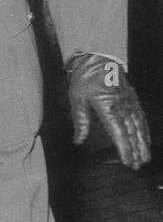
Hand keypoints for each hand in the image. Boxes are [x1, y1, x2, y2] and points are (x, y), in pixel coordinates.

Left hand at [68, 52, 150, 168]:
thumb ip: (80, 121)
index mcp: (107, 107)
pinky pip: (141, 116)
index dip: (124, 149)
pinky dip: (145, 129)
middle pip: (132, 132)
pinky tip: (146, 138)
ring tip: (146, 157)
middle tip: (138, 166)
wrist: (98, 56)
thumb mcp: (76, 98)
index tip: (128, 161)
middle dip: (136, 151)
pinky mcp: (132, 98)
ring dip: (143, 143)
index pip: (118, 133)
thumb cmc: (85, 77)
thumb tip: (78, 140)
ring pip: (140, 126)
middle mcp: (122, 106)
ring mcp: (130, 101)